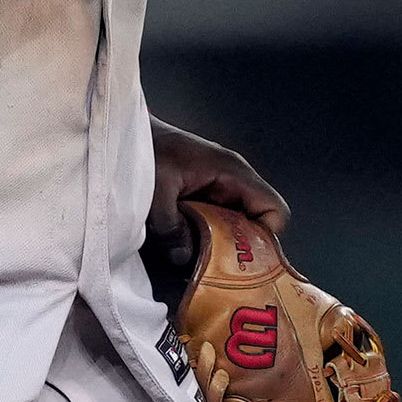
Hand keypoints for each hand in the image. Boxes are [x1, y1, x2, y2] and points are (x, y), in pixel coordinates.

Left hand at [149, 118, 289, 266]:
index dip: (266, 238)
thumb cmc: (147, 147)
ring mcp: (219, 186)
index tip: (245, 261)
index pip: (272, 208)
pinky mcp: (204, 193)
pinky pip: (218, 220)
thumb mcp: (156, 191)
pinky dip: (208, 236)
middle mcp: (233, 179)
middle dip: (241, 249)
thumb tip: (185, 258)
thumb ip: (171, 227)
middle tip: (219, 270)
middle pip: (256, 223)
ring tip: (200, 260)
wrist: (128, 131)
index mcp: (232, 171)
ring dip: (222, 244)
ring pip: (236, 224)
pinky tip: (188, 246)